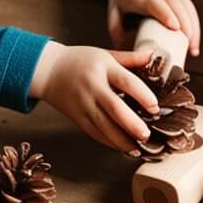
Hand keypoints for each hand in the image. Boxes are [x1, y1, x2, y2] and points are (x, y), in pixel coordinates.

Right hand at [30, 43, 160, 151]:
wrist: (48, 70)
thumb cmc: (80, 60)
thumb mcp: (105, 54)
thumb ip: (130, 58)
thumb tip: (153, 55)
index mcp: (104, 68)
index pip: (126, 82)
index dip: (142, 95)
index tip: (155, 107)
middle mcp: (93, 87)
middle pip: (114, 108)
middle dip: (132, 124)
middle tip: (146, 135)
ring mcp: (83, 104)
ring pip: (103, 126)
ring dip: (121, 139)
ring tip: (138, 148)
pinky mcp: (77, 118)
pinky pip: (94, 133)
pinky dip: (109, 142)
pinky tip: (123, 147)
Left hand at [106, 0, 199, 56]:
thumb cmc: (122, 3)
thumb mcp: (114, 14)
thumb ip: (116, 31)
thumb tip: (126, 53)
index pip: (156, 3)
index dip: (166, 14)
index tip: (175, 28)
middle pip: (176, 4)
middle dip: (185, 23)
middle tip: (188, 45)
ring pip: (186, 7)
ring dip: (193, 28)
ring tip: (193, 50)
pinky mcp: (179, 0)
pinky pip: (190, 11)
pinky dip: (195, 27)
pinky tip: (194, 45)